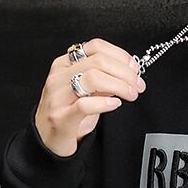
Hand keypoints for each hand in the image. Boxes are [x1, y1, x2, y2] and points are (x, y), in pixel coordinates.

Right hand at [34, 37, 146, 156]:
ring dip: (119, 85)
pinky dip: (104, 102)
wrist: (48, 141)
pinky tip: (115, 104)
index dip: (120, 55)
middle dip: (125, 73)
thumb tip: (127, 74)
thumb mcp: (85, 93)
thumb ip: (103, 81)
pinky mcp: (61, 118)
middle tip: (138, 85)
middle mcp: (59, 77)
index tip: (135, 68)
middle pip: (98, 62)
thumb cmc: (68, 115)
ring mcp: (58, 97)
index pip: (95, 47)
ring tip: (131, 95)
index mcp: (65, 65)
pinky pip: (84, 104)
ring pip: (92, 78)